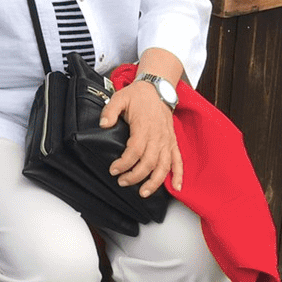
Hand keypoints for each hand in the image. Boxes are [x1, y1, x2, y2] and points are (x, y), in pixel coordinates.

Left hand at [101, 80, 179, 197]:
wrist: (157, 89)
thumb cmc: (138, 95)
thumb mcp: (119, 98)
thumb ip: (110, 111)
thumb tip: (103, 124)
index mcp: (144, 127)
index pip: (135, 151)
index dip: (124, 163)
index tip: (113, 170)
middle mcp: (158, 137)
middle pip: (149, 162)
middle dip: (135, 176)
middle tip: (122, 182)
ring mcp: (167, 141)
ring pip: (164, 166)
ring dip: (155, 182)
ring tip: (143, 192)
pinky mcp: (173, 142)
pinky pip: (178, 161)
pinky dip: (179, 175)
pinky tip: (176, 187)